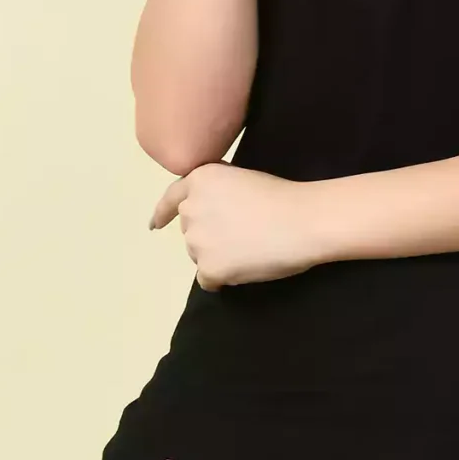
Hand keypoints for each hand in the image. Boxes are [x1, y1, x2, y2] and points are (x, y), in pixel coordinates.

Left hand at [148, 162, 324, 286]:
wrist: (302, 221)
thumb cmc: (282, 197)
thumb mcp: (241, 178)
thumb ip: (217, 192)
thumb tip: (207, 211)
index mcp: (199, 181)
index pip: (172, 198)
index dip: (162, 213)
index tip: (155, 225)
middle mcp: (190, 209)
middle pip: (190, 231)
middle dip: (208, 235)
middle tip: (241, 235)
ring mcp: (196, 240)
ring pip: (199, 256)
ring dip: (216, 257)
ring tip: (249, 251)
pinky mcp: (209, 267)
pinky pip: (208, 281)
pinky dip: (222, 279)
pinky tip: (244, 270)